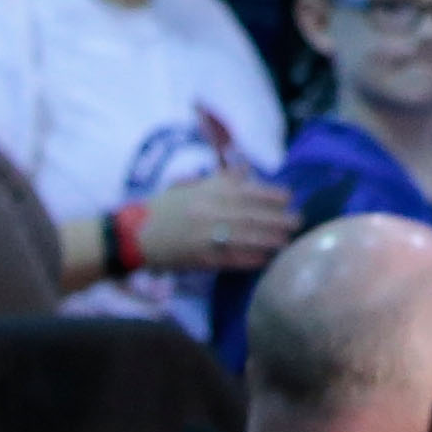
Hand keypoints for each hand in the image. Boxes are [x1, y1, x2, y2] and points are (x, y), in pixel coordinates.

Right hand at [137, 166, 299, 272]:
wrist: (132, 234)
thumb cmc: (162, 208)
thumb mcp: (189, 185)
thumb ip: (219, 180)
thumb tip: (246, 171)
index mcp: (207, 191)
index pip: (247, 191)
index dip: (271, 195)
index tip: (289, 198)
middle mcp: (209, 211)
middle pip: (251, 215)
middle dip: (277, 219)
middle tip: (298, 221)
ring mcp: (205, 235)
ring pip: (245, 237)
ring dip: (269, 239)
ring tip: (287, 241)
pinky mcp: (199, 258)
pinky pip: (230, 258)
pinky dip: (249, 259)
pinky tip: (265, 259)